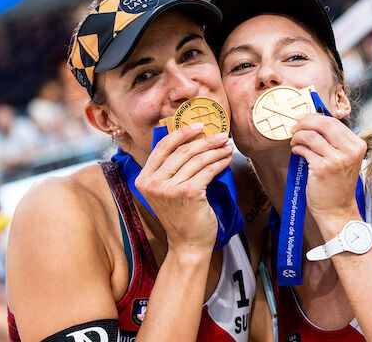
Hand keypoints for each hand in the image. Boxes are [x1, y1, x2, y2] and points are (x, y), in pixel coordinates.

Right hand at [135, 124, 233, 252]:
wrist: (188, 244)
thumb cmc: (181, 217)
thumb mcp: (167, 192)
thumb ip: (170, 170)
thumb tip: (192, 141)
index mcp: (144, 179)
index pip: (162, 147)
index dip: (181, 133)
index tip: (199, 126)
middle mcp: (153, 183)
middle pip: (182, 151)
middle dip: (205, 140)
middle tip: (221, 136)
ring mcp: (169, 188)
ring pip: (197, 159)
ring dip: (215, 150)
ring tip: (227, 147)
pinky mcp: (188, 193)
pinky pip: (207, 171)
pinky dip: (219, 162)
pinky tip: (226, 159)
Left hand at [290, 114, 364, 236]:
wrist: (337, 209)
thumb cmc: (337, 184)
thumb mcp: (343, 159)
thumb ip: (334, 142)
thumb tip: (313, 122)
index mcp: (357, 145)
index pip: (334, 122)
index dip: (315, 117)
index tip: (303, 118)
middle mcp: (350, 151)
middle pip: (324, 124)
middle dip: (305, 122)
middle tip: (294, 126)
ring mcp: (336, 160)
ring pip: (311, 135)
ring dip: (298, 136)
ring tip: (294, 141)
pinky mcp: (322, 169)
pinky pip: (304, 149)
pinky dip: (297, 147)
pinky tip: (296, 151)